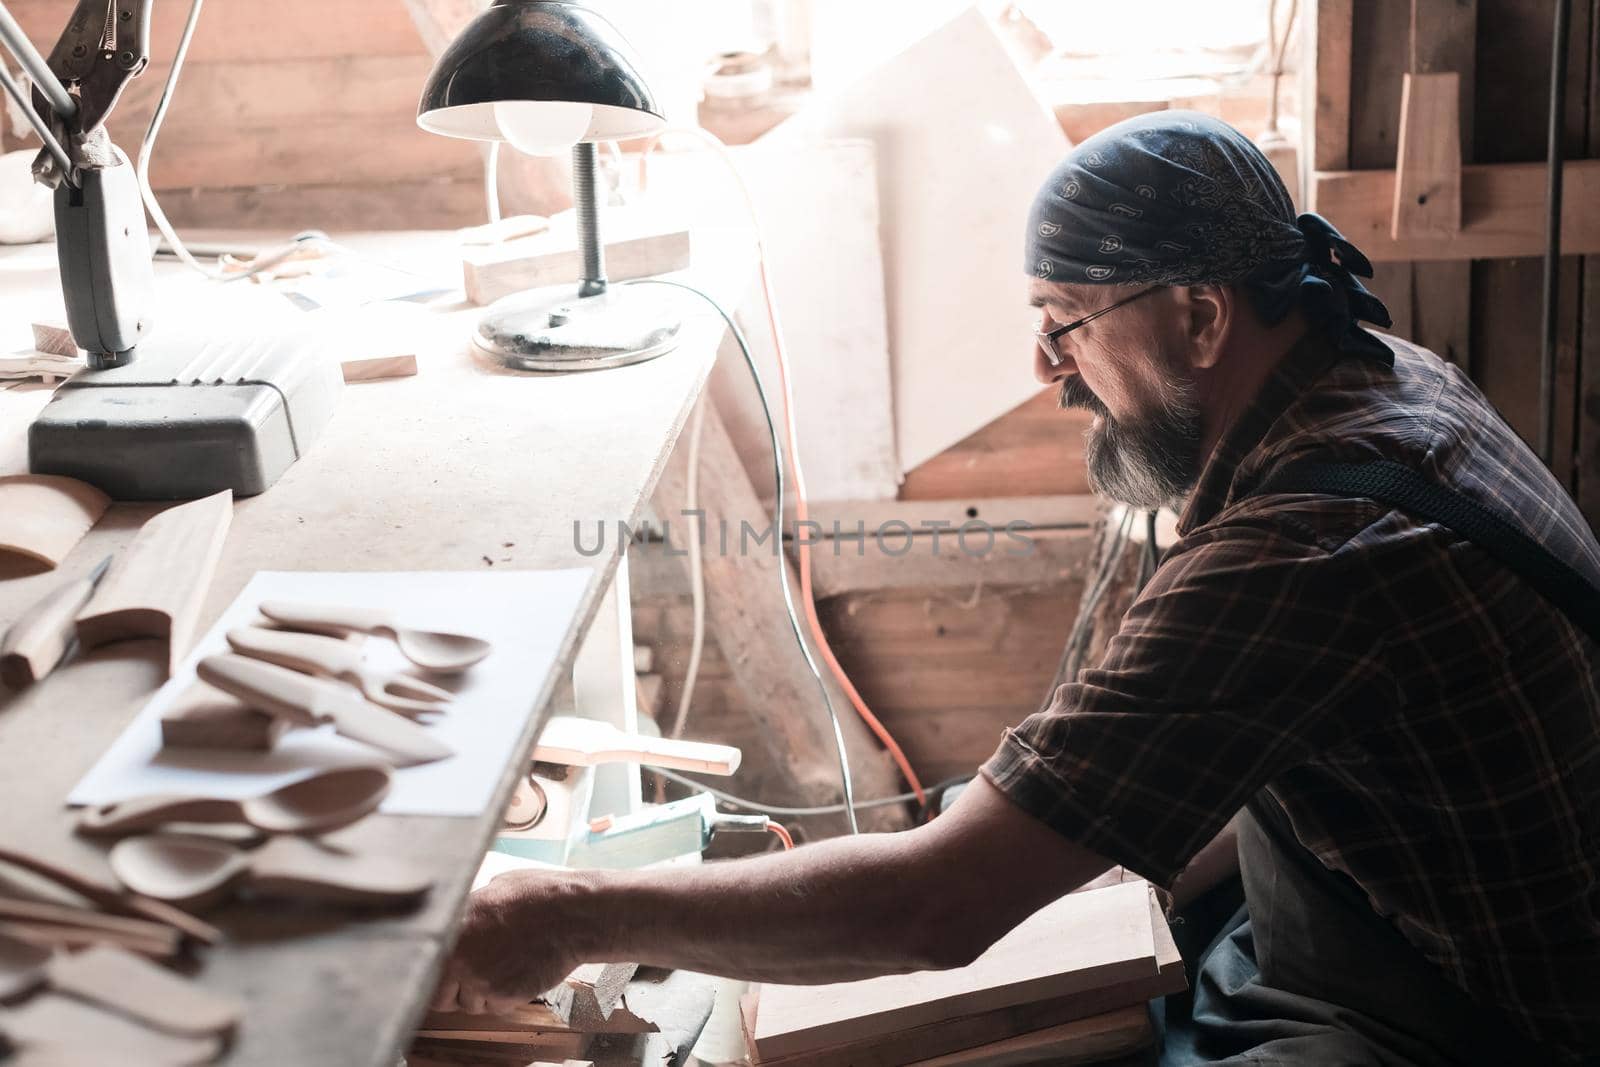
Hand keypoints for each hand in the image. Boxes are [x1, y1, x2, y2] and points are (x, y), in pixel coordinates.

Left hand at [430, 869, 583, 1014]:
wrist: (574, 914)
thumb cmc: (540, 895)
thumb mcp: (497, 888)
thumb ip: (471, 909)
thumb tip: (462, 915)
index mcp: (452, 925)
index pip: (425, 967)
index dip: (438, 973)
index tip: (449, 973)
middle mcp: (459, 955)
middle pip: (441, 998)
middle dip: (458, 991)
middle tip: (481, 973)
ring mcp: (480, 978)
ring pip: (471, 1005)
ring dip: (486, 993)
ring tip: (510, 964)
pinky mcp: (504, 995)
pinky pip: (496, 1007)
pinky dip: (508, 997)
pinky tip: (522, 971)